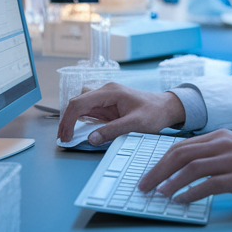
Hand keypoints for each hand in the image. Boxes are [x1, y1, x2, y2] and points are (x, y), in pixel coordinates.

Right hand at [57, 83, 185, 144]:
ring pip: (81, 108)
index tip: (66, 136)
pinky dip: (81, 122)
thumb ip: (113, 131)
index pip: (80, 103)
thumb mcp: (135, 124)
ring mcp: (105, 99)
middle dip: (67, 121)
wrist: (167, 108)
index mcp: (110, 92)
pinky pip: (89, 113)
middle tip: (63, 139)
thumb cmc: (155, 112)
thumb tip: (91, 139)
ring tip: (67, 137)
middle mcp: (105, 92)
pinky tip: (78, 133)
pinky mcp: (108, 106)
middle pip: (77, 104)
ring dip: (72, 121)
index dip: (69, 120)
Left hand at [137, 129, 231, 205]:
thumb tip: (188, 172)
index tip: (149, 175)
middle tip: (145, 186)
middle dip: (158, 171)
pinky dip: (191, 193)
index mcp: (222, 136)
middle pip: (181, 155)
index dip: (161, 161)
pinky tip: (181, 201)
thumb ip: (216, 156)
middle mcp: (224, 144)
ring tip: (159, 195)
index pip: (182, 146)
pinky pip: (209, 184)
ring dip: (171, 182)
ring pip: (191, 168)